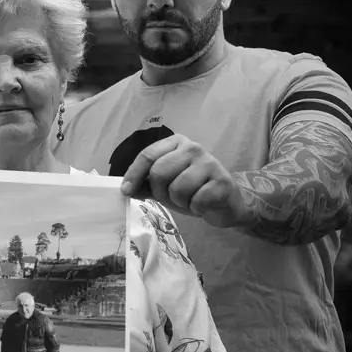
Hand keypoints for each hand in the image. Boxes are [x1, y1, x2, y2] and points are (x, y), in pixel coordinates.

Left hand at [120, 134, 244, 228]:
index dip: (133, 174)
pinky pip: (197, 200)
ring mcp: (209, 162)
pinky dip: (196, 208)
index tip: (126, 191)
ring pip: (177, 188)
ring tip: (190, 199)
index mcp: (176, 143)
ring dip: (180, 202)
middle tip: (171, 197)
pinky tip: (203, 204)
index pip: (147, 155)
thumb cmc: (193, 190)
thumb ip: (145, 185)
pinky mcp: (222, 181)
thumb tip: (125, 189)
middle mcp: (193, 147)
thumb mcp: (165, 186)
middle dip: (160, 192)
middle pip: (159, 173)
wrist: (226, 203)